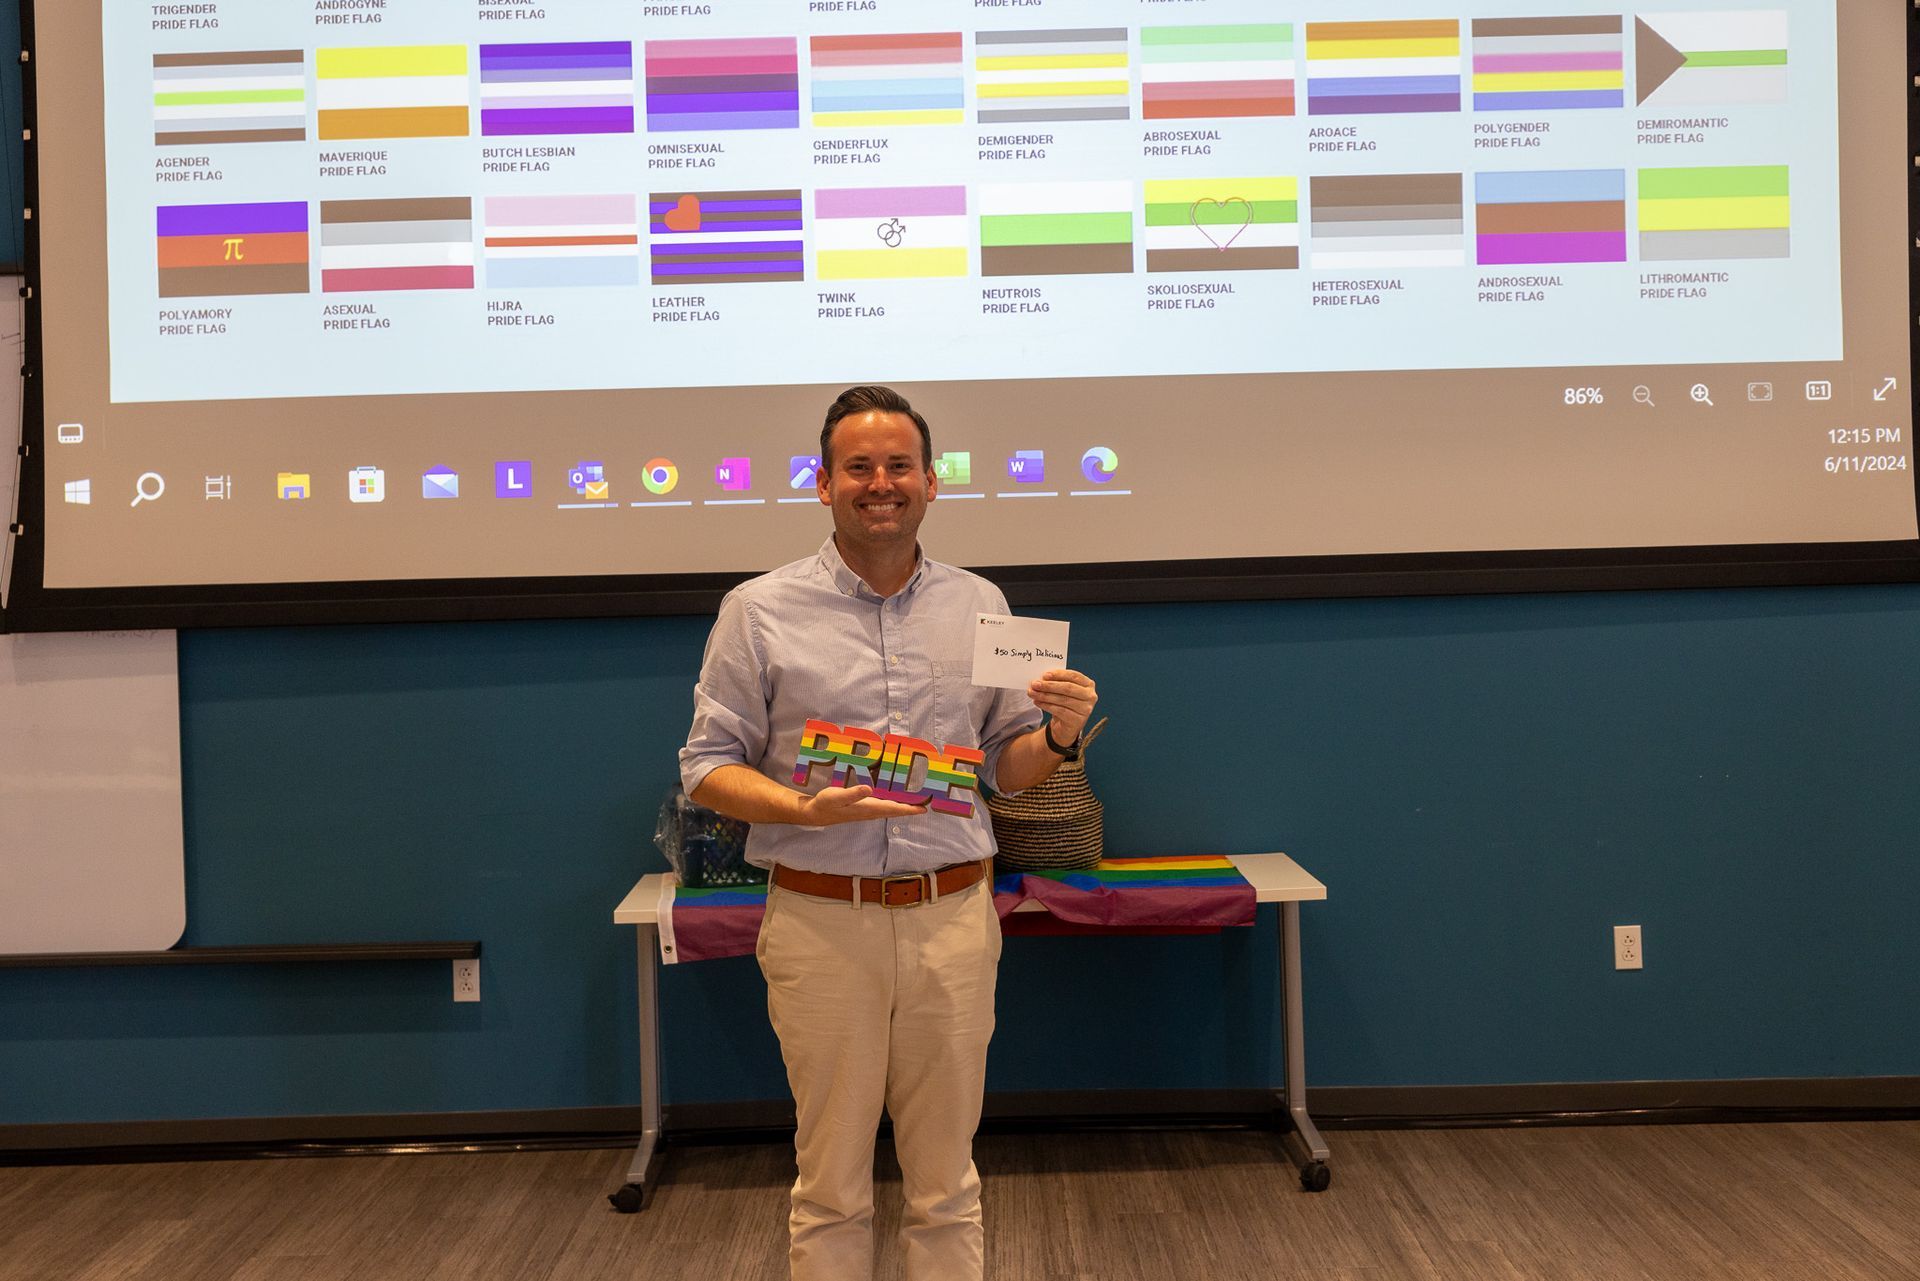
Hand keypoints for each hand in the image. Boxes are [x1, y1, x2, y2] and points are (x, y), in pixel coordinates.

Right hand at [798, 785, 928, 825]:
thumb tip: (869, 788)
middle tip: (928, 804)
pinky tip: (896, 798)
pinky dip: (893, 803)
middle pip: (896, 810)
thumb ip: (853, 793)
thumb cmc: (826, 804)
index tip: (924, 808)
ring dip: (904, 806)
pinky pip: (883, 806)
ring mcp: (867, 810)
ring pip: (890, 809)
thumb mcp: (837, 796)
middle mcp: (870, 811)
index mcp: (867, 807)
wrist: (815, 813)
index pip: (892, 808)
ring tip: (917, 801)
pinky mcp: (863, 808)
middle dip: (911, 808)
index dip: (909, 808)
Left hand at [1027, 669, 1097, 742]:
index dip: (1059, 674)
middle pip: (1068, 688)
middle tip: (1035, 684)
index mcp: (1088, 684)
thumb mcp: (1063, 691)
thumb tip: (1041, 678)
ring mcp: (1085, 709)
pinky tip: (1037, 702)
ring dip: (1045, 695)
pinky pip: (1059, 710)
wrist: (1066, 726)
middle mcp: (1090, 696)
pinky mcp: (1078, 720)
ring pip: (1062, 699)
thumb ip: (1057, 683)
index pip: (1074, 676)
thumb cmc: (1065, 704)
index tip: (1044, 675)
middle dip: (1049, 685)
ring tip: (1032, 693)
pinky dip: (1046, 705)